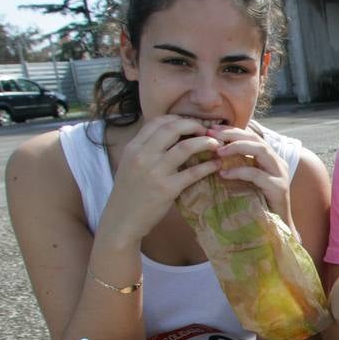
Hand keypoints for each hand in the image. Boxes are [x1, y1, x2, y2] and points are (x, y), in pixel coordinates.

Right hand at [103, 115, 221, 245]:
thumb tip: (169, 135)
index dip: (178, 119)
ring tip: (216, 144)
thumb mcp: (130, 164)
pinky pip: (193, 173)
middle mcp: (142, 156)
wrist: (122, 220)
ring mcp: (155, 172)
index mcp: (133, 147)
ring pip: (185, 147)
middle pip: (173, 128)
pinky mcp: (167, 189)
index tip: (191, 124)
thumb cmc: (129, 193)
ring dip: (205, 142)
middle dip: (194, 125)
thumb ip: (146, 149)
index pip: (157, 121)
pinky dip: (208, 166)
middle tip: (207, 131)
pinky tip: (216, 165)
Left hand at [207, 123, 292, 225]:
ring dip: (237, 148)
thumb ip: (237, 167)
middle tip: (211, 135)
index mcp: (269, 159)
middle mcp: (277, 162)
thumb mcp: (246, 182)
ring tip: (218, 152)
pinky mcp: (279, 188)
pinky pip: (257, 174)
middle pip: (256, 139)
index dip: (232, 130)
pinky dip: (239, 171)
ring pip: (260, 151)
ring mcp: (280, 174)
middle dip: (232, 134)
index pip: (252, 136)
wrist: (275, 230)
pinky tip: (223, 174)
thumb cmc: (257, 206)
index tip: (211, 129)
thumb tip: (211, 153)